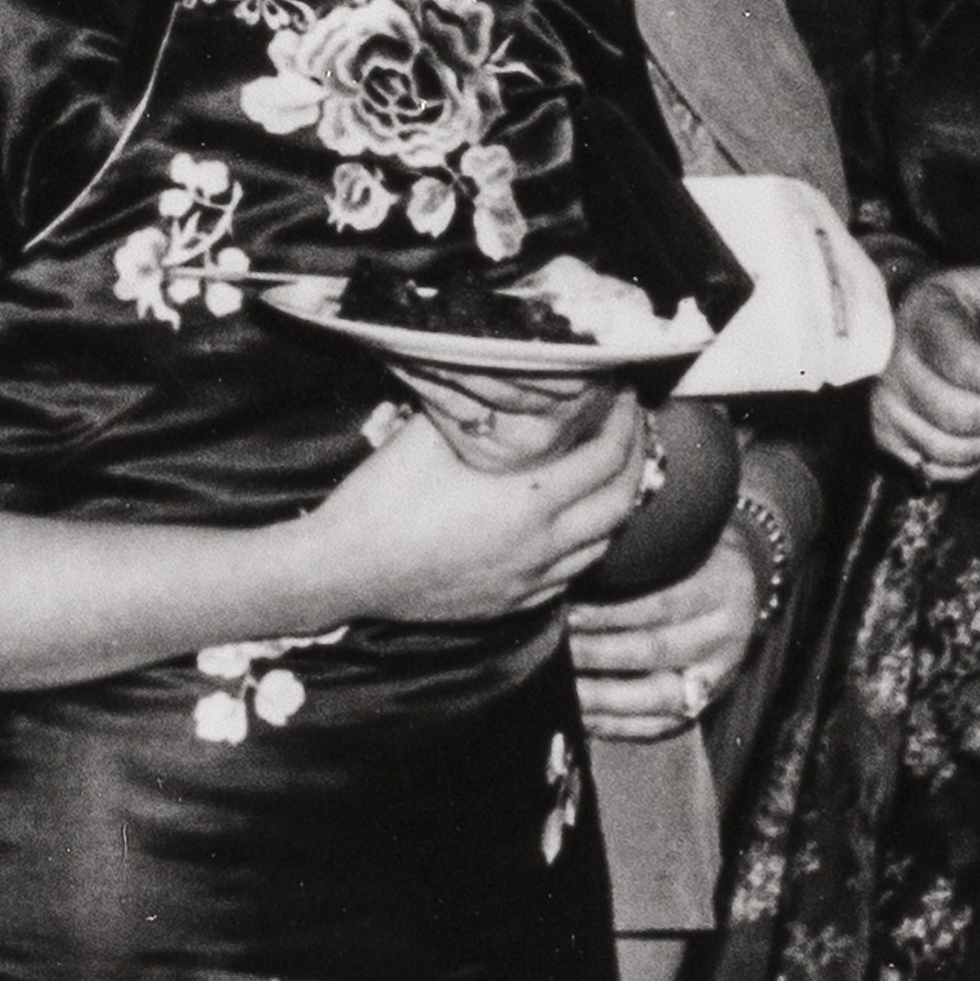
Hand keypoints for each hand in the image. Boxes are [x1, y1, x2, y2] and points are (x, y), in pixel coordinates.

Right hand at [295, 394, 661, 630]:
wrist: (344, 569)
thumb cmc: (383, 496)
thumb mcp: (431, 433)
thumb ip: (481, 409)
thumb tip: (511, 376)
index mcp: (527, 500)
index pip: (606, 457)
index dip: (625, 421)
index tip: (625, 393)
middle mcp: (541, 546)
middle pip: (621, 503)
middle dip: (635, 458)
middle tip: (630, 427)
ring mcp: (529, 581)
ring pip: (603, 544)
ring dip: (616, 505)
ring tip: (608, 471)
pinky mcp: (511, 604)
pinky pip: (570, 575)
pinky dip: (585, 544)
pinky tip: (571, 523)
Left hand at [564, 516, 768, 738]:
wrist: (748, 583)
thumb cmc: (696, 556)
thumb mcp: (683, 542)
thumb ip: (643, 554)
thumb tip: (579, 561)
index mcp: (722, 586)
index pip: (662, 603)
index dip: (612, 612)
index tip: (567, 613)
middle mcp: (725, 635)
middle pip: (656, 650)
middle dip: (598, 654)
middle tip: (552, 650)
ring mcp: (719, 675)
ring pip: (657, 697)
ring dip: (602, 696)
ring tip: (559, 688)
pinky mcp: (706, 705)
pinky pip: (660, 726)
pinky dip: (616, 726)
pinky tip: (580, 717)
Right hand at [869, 261, 979, 482]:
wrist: (902, 311)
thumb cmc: (958, 301)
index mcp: (923, 322)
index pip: (970, 365)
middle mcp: (893, 368)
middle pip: (962, 415)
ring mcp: (885, 407)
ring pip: (952, 450)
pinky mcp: (887, 436)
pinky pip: (939, 469)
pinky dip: (977, 463)